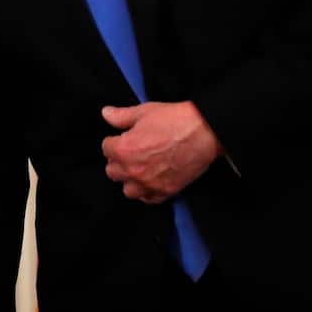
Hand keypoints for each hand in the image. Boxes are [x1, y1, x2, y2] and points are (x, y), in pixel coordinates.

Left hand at [101, 101, 219, 202]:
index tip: (124, 138)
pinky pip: (148, 199)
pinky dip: (148, 192)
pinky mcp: (166, 191)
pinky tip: (152, 181)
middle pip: (112, 171)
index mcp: (123, 149)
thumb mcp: (144, 112)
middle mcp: (132, 170)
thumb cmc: (175, 120)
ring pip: (128, 190)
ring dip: (130, 180)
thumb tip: (106, 113)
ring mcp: (149, 183)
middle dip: (119, 161)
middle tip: (130, 152)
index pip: (106, 149)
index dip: (115, 141)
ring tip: (139, 169)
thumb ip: (121, 116)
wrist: (206, 131)